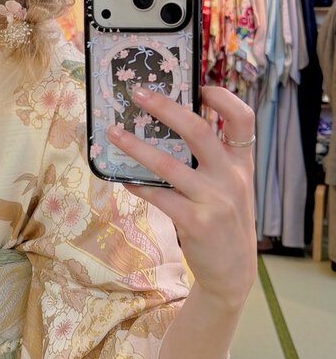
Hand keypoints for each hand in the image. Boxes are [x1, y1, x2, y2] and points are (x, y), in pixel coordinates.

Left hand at [107, 85, 256, 306]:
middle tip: (139, 94)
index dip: (223, 97)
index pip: (244, 119)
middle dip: (166, 108)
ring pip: (168, 164)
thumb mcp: (231, 186)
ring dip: (136, 146)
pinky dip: (137, 184)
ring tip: (114, 132)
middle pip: (199, 131)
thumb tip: (169, 127)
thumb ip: (213, 159)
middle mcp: (231, 178)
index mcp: (242, 163)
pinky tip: (122, 177)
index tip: (198, 86)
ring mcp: (214, 200)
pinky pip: (158, 195)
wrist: (234, 271)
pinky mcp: (195, 223)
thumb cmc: (225, 220)